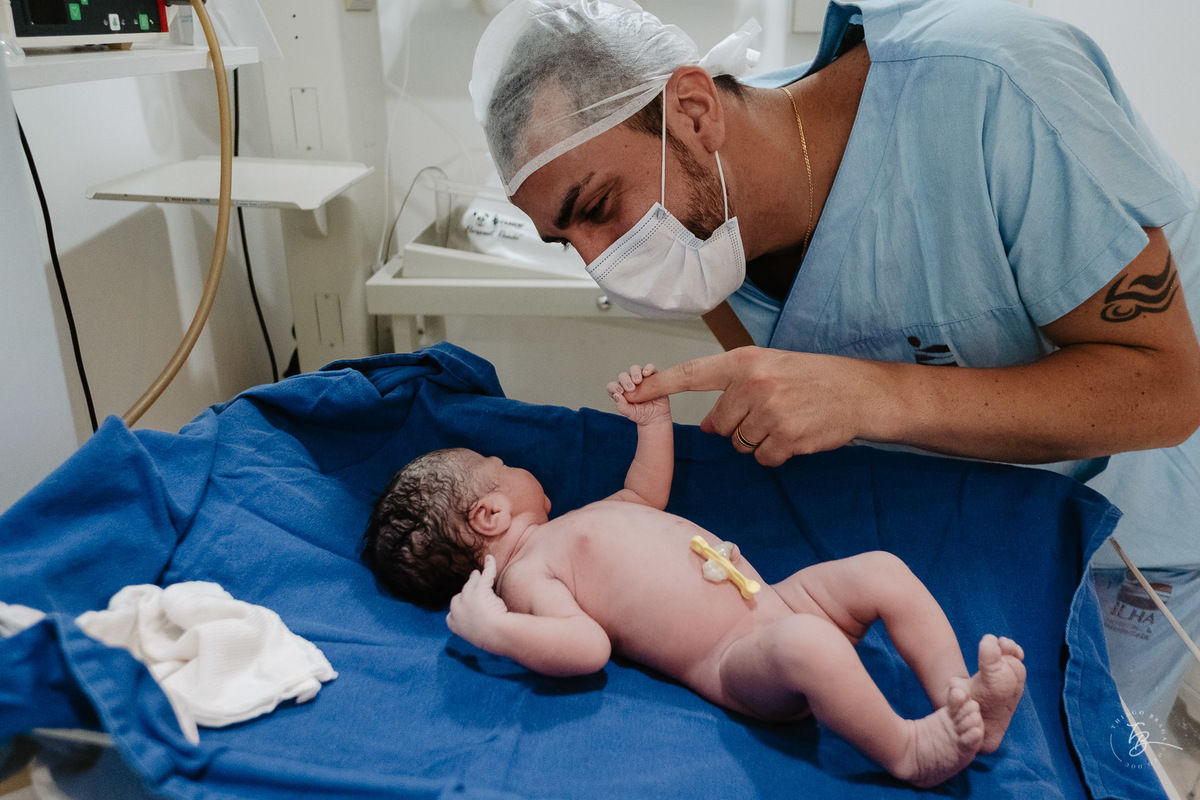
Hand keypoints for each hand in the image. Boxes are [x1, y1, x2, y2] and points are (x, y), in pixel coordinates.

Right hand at [446, 555, 508, 648]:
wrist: (497, 635)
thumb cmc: (492, 640)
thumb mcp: (477, 637)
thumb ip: (474, 629)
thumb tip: (479, 629)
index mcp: (454, 623)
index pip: (452, 611)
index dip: (460, 606)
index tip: (466, 606)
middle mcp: (456, 608)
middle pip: (460, 594)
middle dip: (466, 589)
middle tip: (473, 584)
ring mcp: (466, 597)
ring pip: (471, 583)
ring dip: (475, 577)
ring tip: (478, 573)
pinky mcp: (479, 589)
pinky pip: (485, 574)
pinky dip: (489, 566)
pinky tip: (490, 559)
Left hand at [606, 364, 670, 425]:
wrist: (657, 417)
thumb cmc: (642, 415)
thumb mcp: (630, 413)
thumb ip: (622, 406)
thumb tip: (616, 395)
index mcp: (620, 392)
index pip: (612, 386)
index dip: (614, 387)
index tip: (620, 391)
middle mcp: (629, 384)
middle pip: (623, 376)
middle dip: (625, 380)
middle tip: (631, 388)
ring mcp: (641, 379)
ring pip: (635, 369)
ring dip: (635, 372)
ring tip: (638, 381)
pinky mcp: (652, 377)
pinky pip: (650, 368)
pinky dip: (648, 368)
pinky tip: (647, 373)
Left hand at [625, 347, 887, 465]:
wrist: (863, 393)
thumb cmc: (818, 378)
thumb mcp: (772, 370)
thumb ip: (736, 391)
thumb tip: (712, 425)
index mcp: (747, 361)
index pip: (692, 374)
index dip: (659, 385)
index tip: (632, 392)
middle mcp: (755, 385)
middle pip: (721, 423)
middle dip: (740, 425)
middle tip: (772, 412)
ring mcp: (771, 413)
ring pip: (741, 444)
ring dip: (759, 441)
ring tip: (788, 421)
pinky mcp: (787, 439)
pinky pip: (764, 458)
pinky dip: (777, 454)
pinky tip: (797, 435)